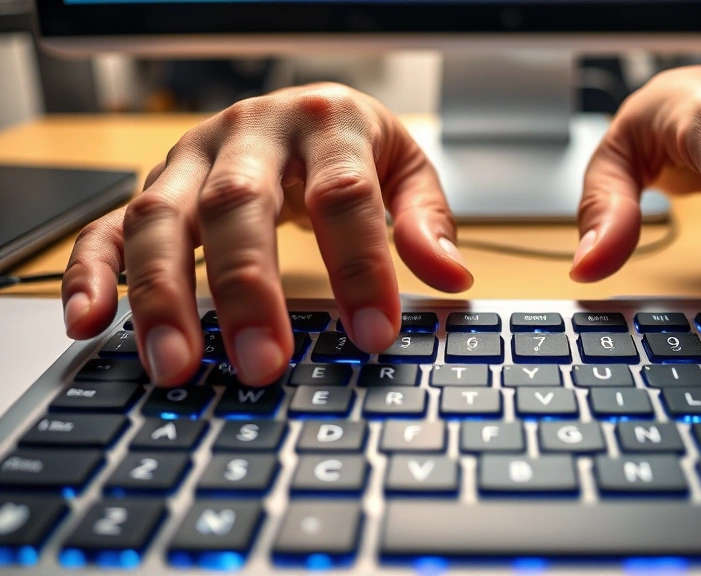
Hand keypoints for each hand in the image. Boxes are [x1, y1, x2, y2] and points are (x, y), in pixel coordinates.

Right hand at [62, 83, 472, 385]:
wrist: (301, 106)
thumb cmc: (354, 144)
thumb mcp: (405, 168)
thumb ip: (427, 219)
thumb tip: (451, 277)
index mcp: (327, 122)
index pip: (343, 194)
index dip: (359, 265)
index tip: (373, 335)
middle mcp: (251, 133)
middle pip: (238, 205)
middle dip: (248, 288)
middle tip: (263, 364)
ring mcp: (193, 158)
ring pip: (163, 218)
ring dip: (164, 294)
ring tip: (178, 365)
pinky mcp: (155, 185)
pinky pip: (110, 226)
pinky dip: (94, 271)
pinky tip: (91, 321)